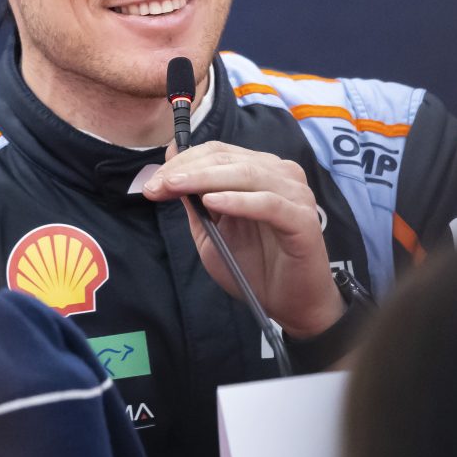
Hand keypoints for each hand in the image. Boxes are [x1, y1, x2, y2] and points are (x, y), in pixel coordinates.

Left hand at [142, 141, 343, 338]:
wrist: (290, 304)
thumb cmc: (254, 267)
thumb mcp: (212, 231)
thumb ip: (194, 200)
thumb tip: (167, 167)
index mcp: (260, 171)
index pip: (218, 152)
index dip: (182, 160)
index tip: (153, 181)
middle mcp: (281, 175)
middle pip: (228, 159)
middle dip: (186, 170)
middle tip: (156, 186)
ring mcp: (295, 195)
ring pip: (246, 174)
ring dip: (205, 179)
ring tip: (174, 187)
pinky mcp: (303, 220)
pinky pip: (268, 204)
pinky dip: (238, 201)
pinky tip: (212, 202)